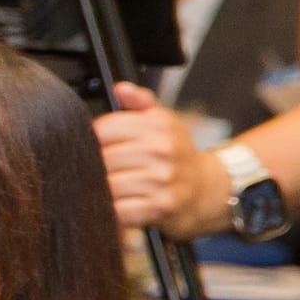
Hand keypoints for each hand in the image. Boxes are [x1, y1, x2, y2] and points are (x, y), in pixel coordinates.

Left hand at [93, 83, 229, 233]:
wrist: (206, 190)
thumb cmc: (176, 155)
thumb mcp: (163, 123)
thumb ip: (139, 103)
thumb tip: (121, 89)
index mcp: (158, 124)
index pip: (104, 129)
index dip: (93, 140)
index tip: (97, 147)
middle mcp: (162, 149)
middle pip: (104, 159)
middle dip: (95, 168)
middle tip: (100, 172)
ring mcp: (163, 178)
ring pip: (109, 185)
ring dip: (102, 191)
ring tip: (108, 189)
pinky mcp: (162, 206)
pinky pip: (121, 209)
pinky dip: (114, 211)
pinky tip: (119, 205)